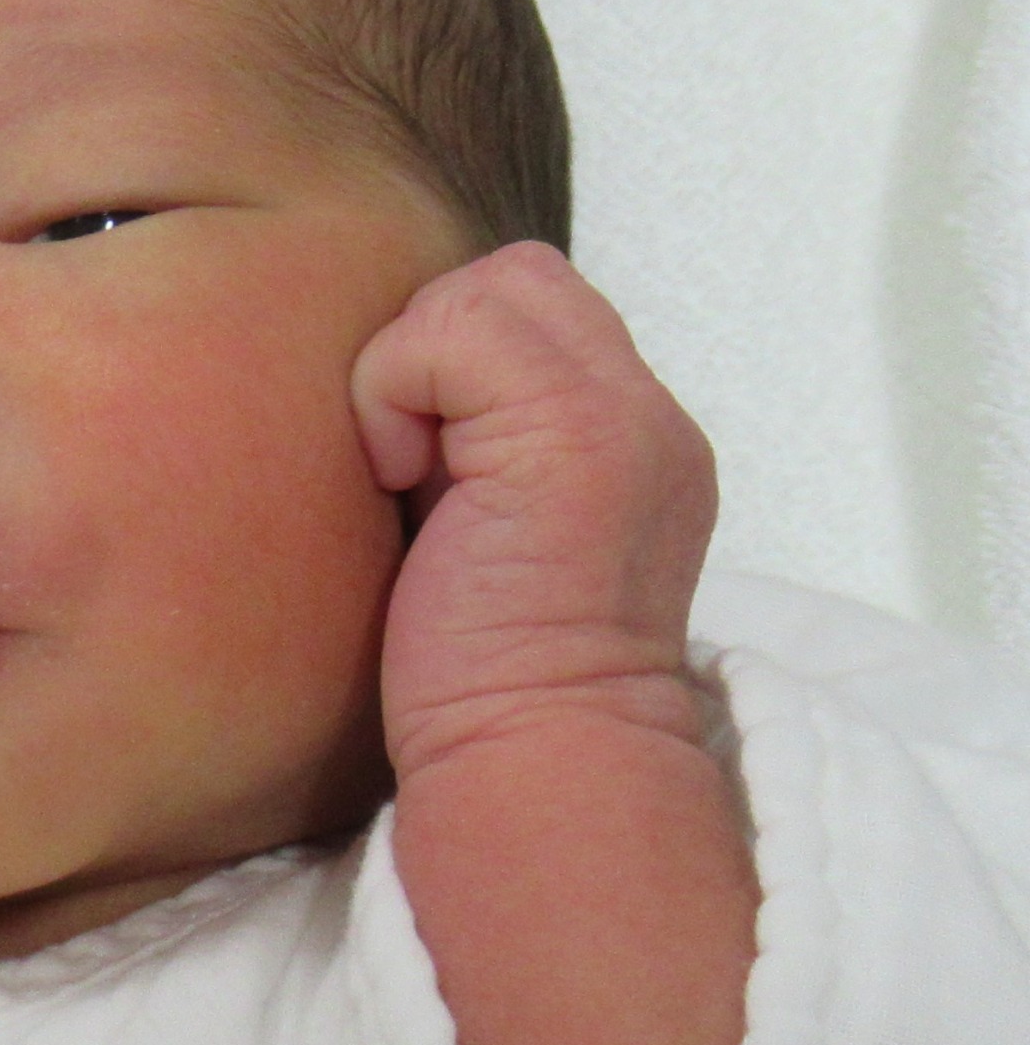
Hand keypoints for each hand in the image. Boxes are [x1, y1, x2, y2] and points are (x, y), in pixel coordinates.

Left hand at [351, 242, 718, 783]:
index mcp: (630, 439)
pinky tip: (406, 484)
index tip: (422, 476)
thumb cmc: (479, 678)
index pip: (530, 310)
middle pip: (514, 279)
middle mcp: (648, 417)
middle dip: (433, 351)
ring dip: (414, 370)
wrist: (531, 765)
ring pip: (486, 288)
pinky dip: (397, 392)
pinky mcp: (575, 436)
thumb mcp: (488, 529)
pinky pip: (451, 331)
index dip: (450, 366)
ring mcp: (623, 420)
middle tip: (413, 467)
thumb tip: (405, 392)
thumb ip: (482, 446)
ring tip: (413, 478)